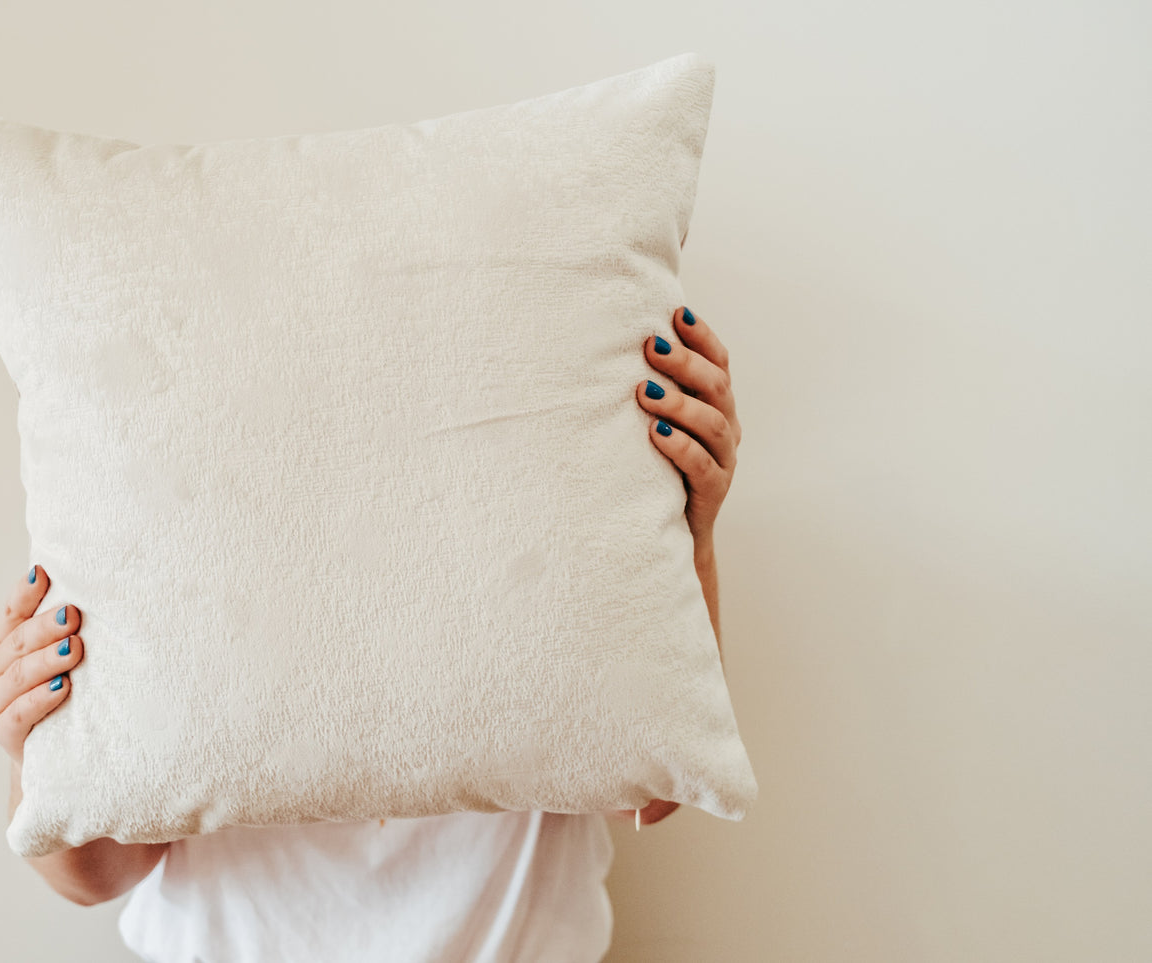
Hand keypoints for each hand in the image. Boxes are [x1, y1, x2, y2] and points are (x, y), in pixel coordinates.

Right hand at [0, 565, 82, 764]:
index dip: (24, 593)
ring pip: (18, 675)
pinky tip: (62, 687)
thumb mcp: (60, 657)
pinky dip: (40, 698)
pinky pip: (20, 713)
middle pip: (18, 642)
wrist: (53, 751)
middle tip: (72, 615)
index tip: (43, 574)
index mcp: (5, 644)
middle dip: (45, 627)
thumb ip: (64, 629)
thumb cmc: (60, 692)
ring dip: (46, 659)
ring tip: (72, 648)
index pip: (12, 613)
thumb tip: (93, 591)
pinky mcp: (5, 732)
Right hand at [609, 305, 740, 826]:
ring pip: (720, 391)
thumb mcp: (643, 681)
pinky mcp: (694, 420)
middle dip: (689, 392)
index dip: (686, 450)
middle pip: (721, 426)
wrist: (659, 579)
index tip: (646, 425)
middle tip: (646, 366)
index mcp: (692, 534)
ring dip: (693, 356)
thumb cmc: (642, 625)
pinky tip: (670, 305)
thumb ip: (647, 737)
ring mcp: (708, 447)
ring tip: (653, 325)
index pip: (707, 482)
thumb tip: (645, 824)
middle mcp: (708, 485)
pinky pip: (712, 371)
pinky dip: (700, 340)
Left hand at [635, 305, 740, 546]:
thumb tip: (626, 344)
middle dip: (684, 363)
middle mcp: (727, 428)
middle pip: (716, 387)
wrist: (674, 529)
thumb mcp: (661, 422)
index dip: (702, 337)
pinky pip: (702, 466)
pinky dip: (680, 447)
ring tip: (645, 391)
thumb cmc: (659, 466)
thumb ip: (655, 388)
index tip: (676, 312)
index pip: (719, 363)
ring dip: (679, 403)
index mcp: (718, 406)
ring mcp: (724, 461)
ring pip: (712, 424)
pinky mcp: (713, 491)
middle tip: (650, 347)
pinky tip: (656, 433)